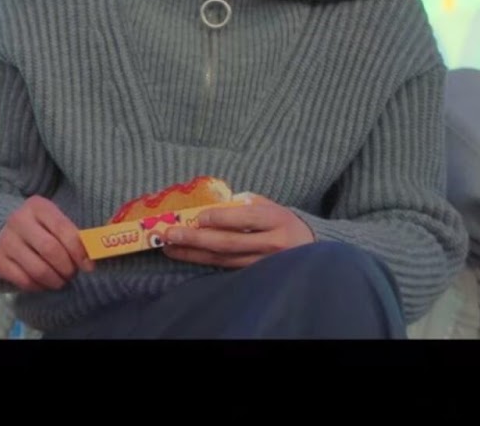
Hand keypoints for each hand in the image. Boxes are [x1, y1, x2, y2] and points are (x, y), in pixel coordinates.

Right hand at [0, 195, 92, 292]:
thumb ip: (73, 236)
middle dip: (67, 268)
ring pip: (38, 269)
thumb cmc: (40, 227)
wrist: (3, 229)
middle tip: (72, 274)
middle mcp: (18, 220)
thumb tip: (90, 260)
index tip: (88, 266)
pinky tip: (44, 283)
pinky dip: (39, 287)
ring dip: (56, 281)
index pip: (63, 229)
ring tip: (61, 280)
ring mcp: (5, 240)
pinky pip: (24, 281)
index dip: (79, 251)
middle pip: (50, 250)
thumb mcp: (55, 221)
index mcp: (37, 206)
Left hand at [160, 195, 314, 268]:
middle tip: (170, 234)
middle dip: (196, 239)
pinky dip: (204, 262)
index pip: (245, 218)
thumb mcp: (268, 205)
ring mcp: (264, 263)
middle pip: (230, 242)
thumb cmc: (281, 221)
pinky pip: (227, 268)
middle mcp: (272, 243)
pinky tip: (187, 256)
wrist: (309, 247)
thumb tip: (210, 203)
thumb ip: (242, 203)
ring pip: (224, 259)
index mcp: (275, 219)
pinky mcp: (256, 276)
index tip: (198, 217)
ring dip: (194, 253)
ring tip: (170, 247)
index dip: (220, 218)